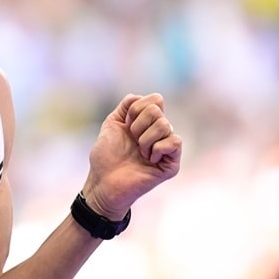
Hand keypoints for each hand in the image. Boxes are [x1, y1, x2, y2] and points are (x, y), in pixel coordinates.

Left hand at [82, 93, 181, 219]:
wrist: (103, 181)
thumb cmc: (106, 156)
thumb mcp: (112, 124)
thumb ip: (126, 107)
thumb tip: (139, 97)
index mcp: (147, 123)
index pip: (156, 100)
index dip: (137, 109)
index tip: (125, 125)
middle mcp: (159, 133)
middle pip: (158, 110)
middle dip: (137, 125)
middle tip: (132, 141)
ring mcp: (167, 149)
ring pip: (165, 125)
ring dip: (144, 139)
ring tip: (139, 152)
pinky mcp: (172, 164)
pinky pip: (175, 142)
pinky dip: (158, 148)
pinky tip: (149, 160)